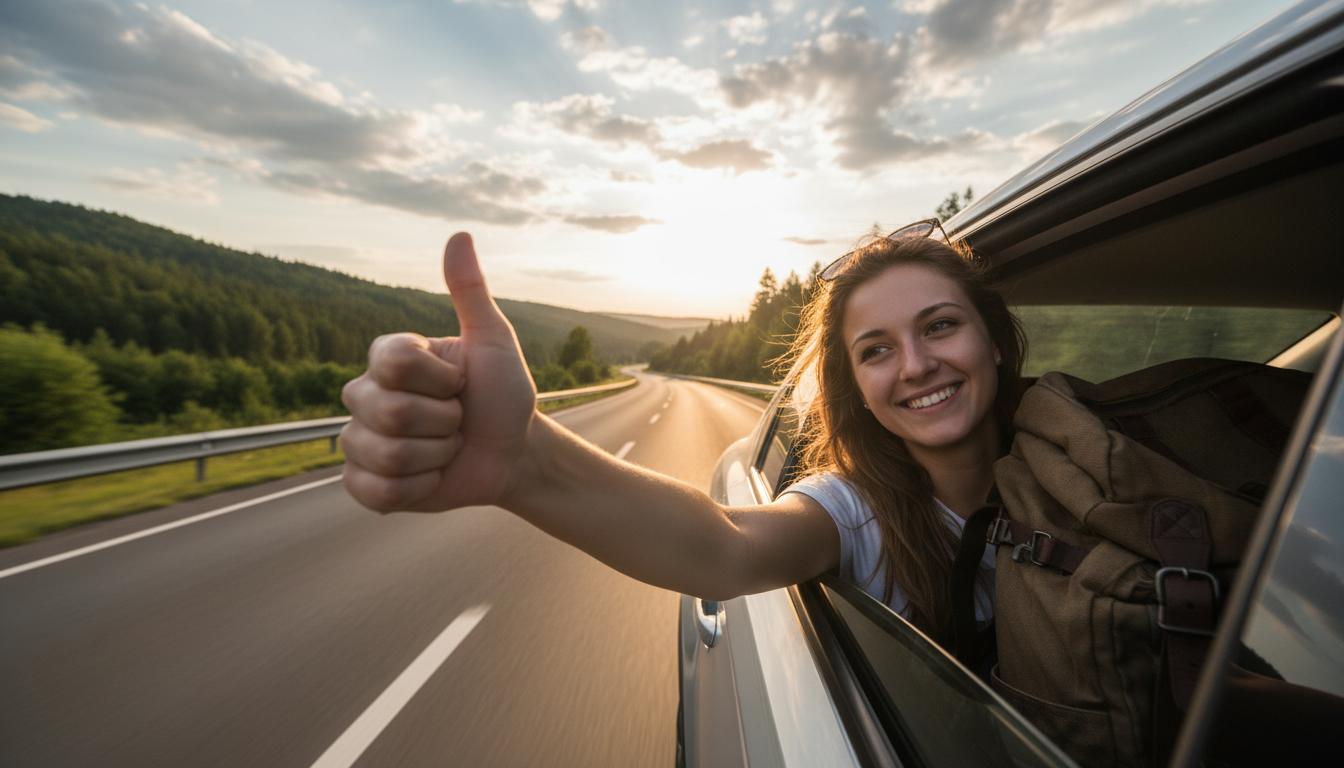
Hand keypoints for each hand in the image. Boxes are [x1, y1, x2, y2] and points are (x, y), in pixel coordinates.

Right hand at [340, 232, 536, 510]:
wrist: (513, 453)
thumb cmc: (503, 394)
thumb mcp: (494, 341)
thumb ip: (470, 292)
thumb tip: (459, 235)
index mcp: (388, 358)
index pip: (394, 363)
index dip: (440, 379)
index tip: (460, 382)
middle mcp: (365, 394)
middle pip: (389, 412)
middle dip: (443, 423)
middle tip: (458, 420)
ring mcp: (360, 440)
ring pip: (385, 455)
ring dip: (435, 457)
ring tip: (446, 448)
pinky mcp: (365, 483)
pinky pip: (374, 492)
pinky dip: (416, 489)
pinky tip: (430, 477)